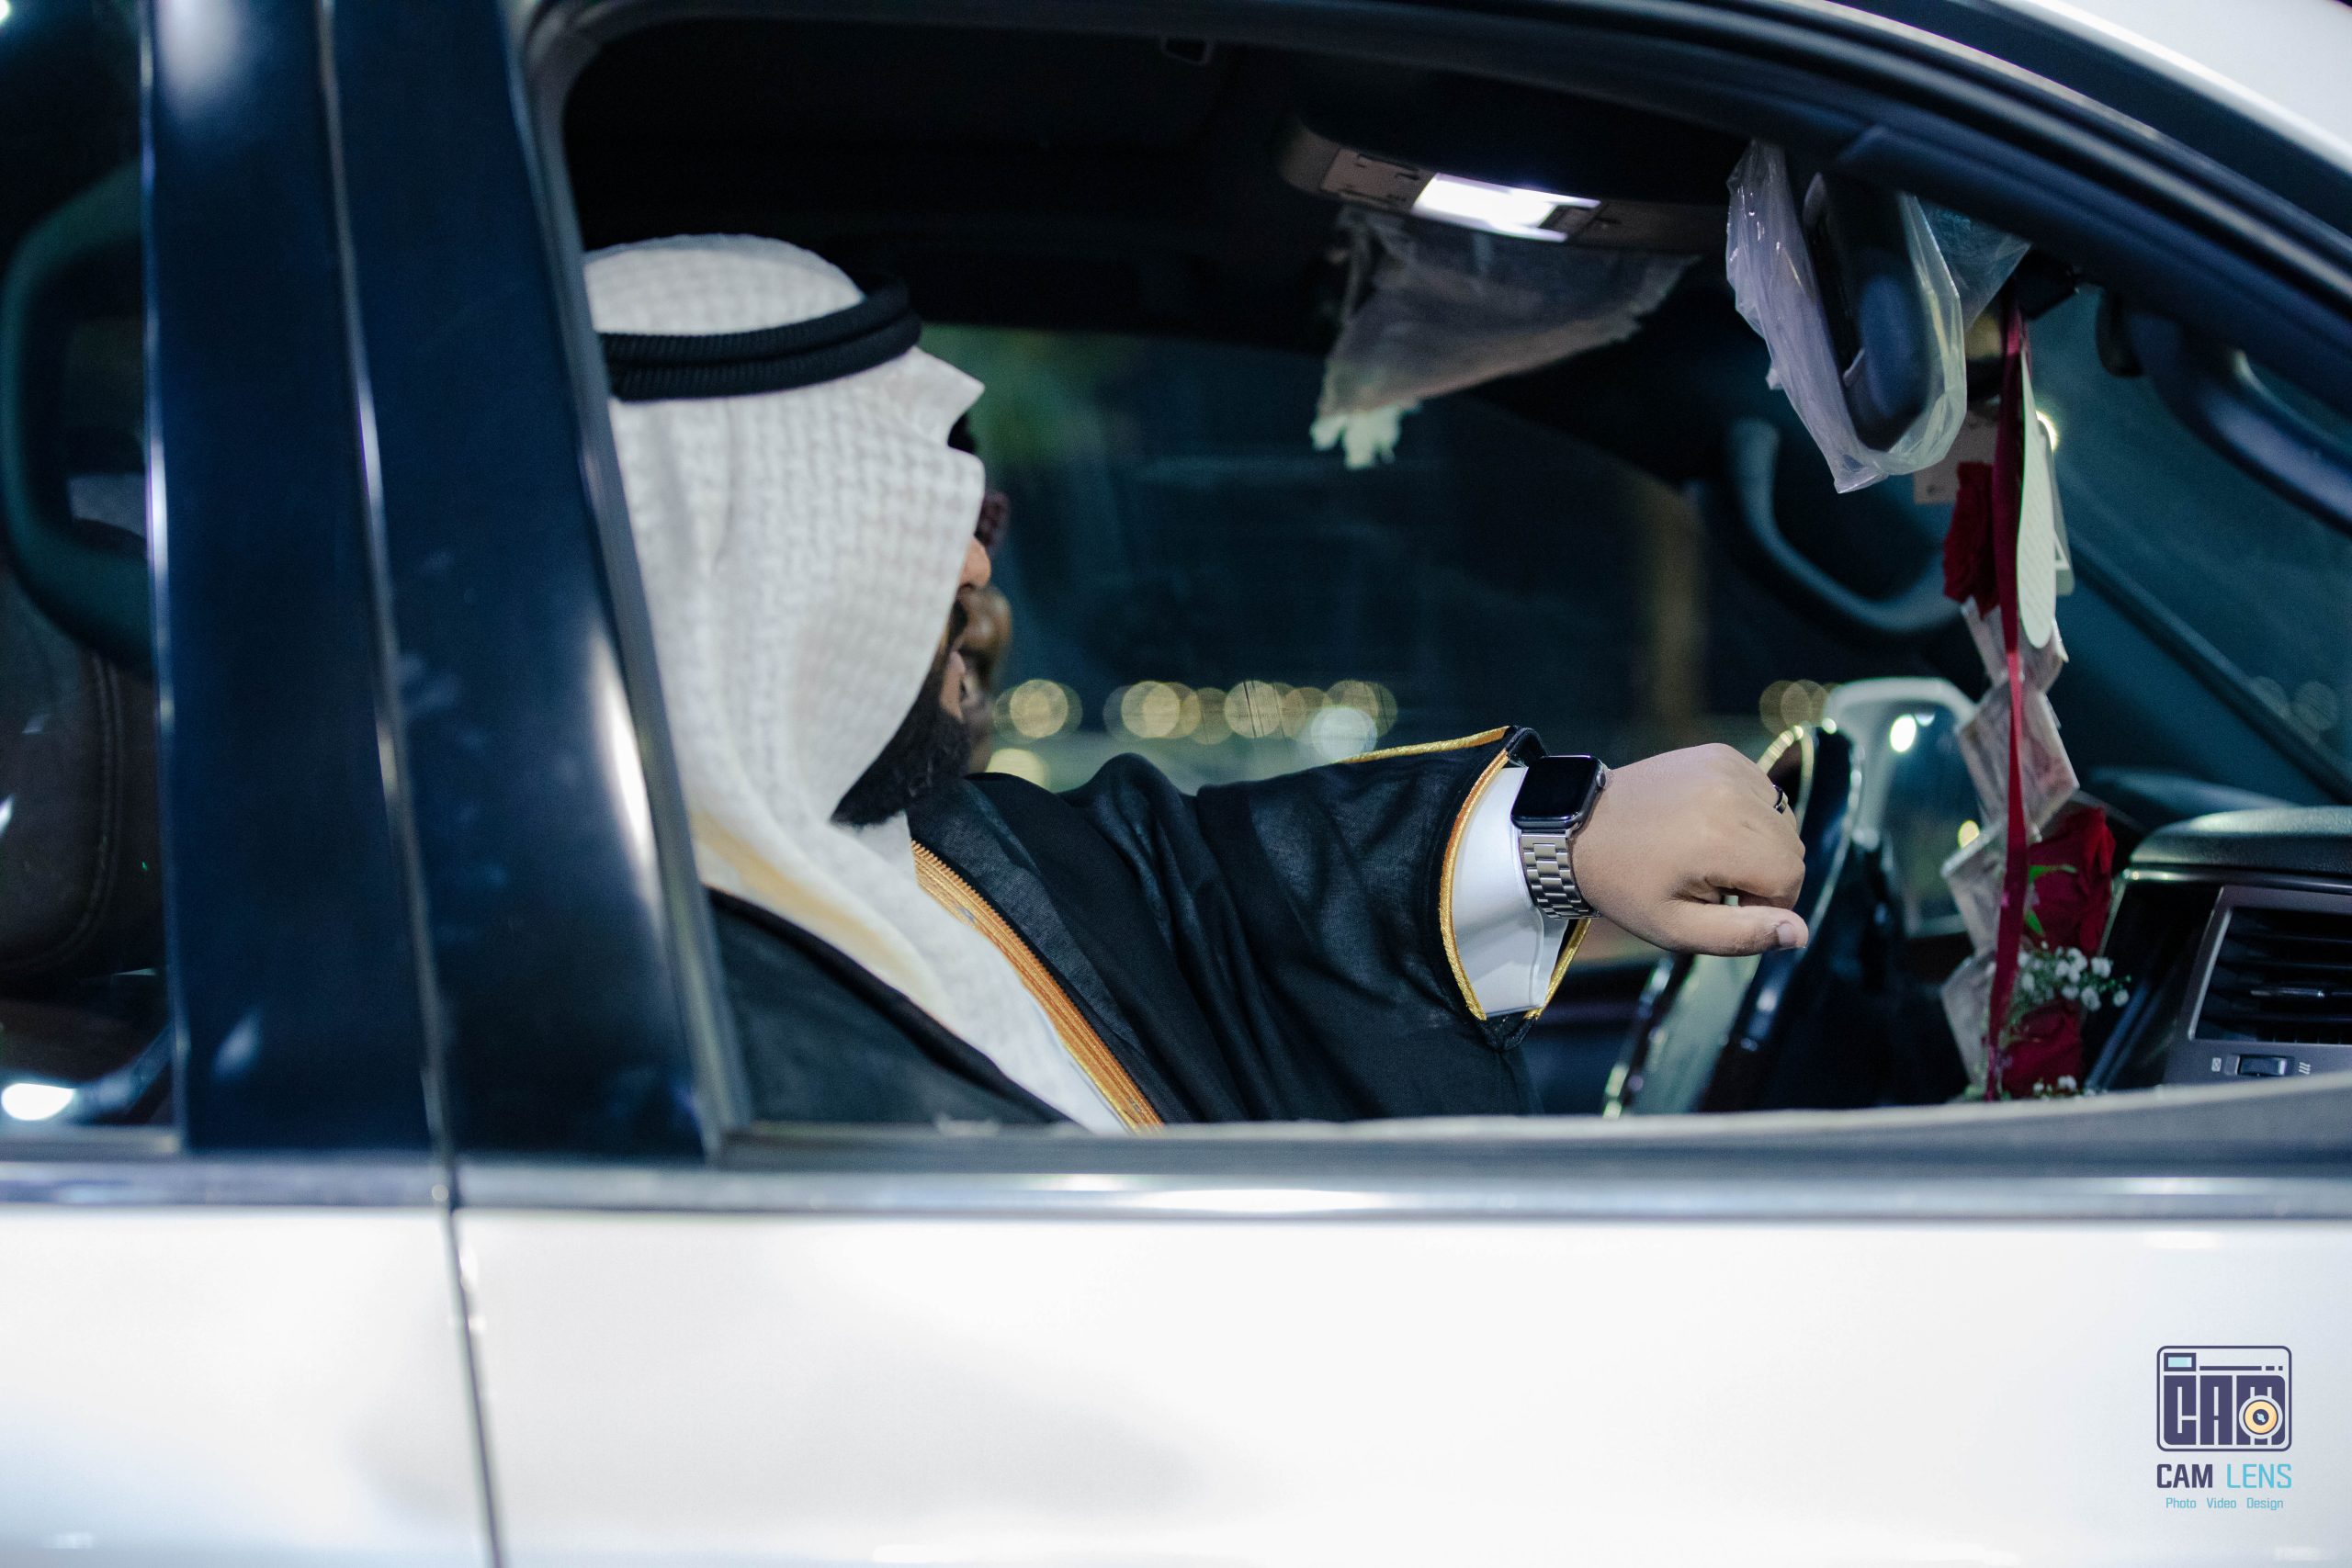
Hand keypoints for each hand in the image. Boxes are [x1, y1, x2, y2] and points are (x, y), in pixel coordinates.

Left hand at [1570, 744, 1807, 955]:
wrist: (1582, 828)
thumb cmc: (1628, 886)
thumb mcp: (1677, 928)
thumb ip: (1744, 935)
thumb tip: (1800, 934)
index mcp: (1722, 837)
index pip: (1791, 876)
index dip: (1769, 903)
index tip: (1727, 905)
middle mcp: (1731, 792)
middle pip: (1792, 847)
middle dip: (1765, 874)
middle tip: (1714, 883)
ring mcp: (1727, 766)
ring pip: (1784, 820)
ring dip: (1759, 844)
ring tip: (1709, 855)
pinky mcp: (1721, 754)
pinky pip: (1765, 793)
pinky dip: (1749, 815)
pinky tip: (1709, 826)